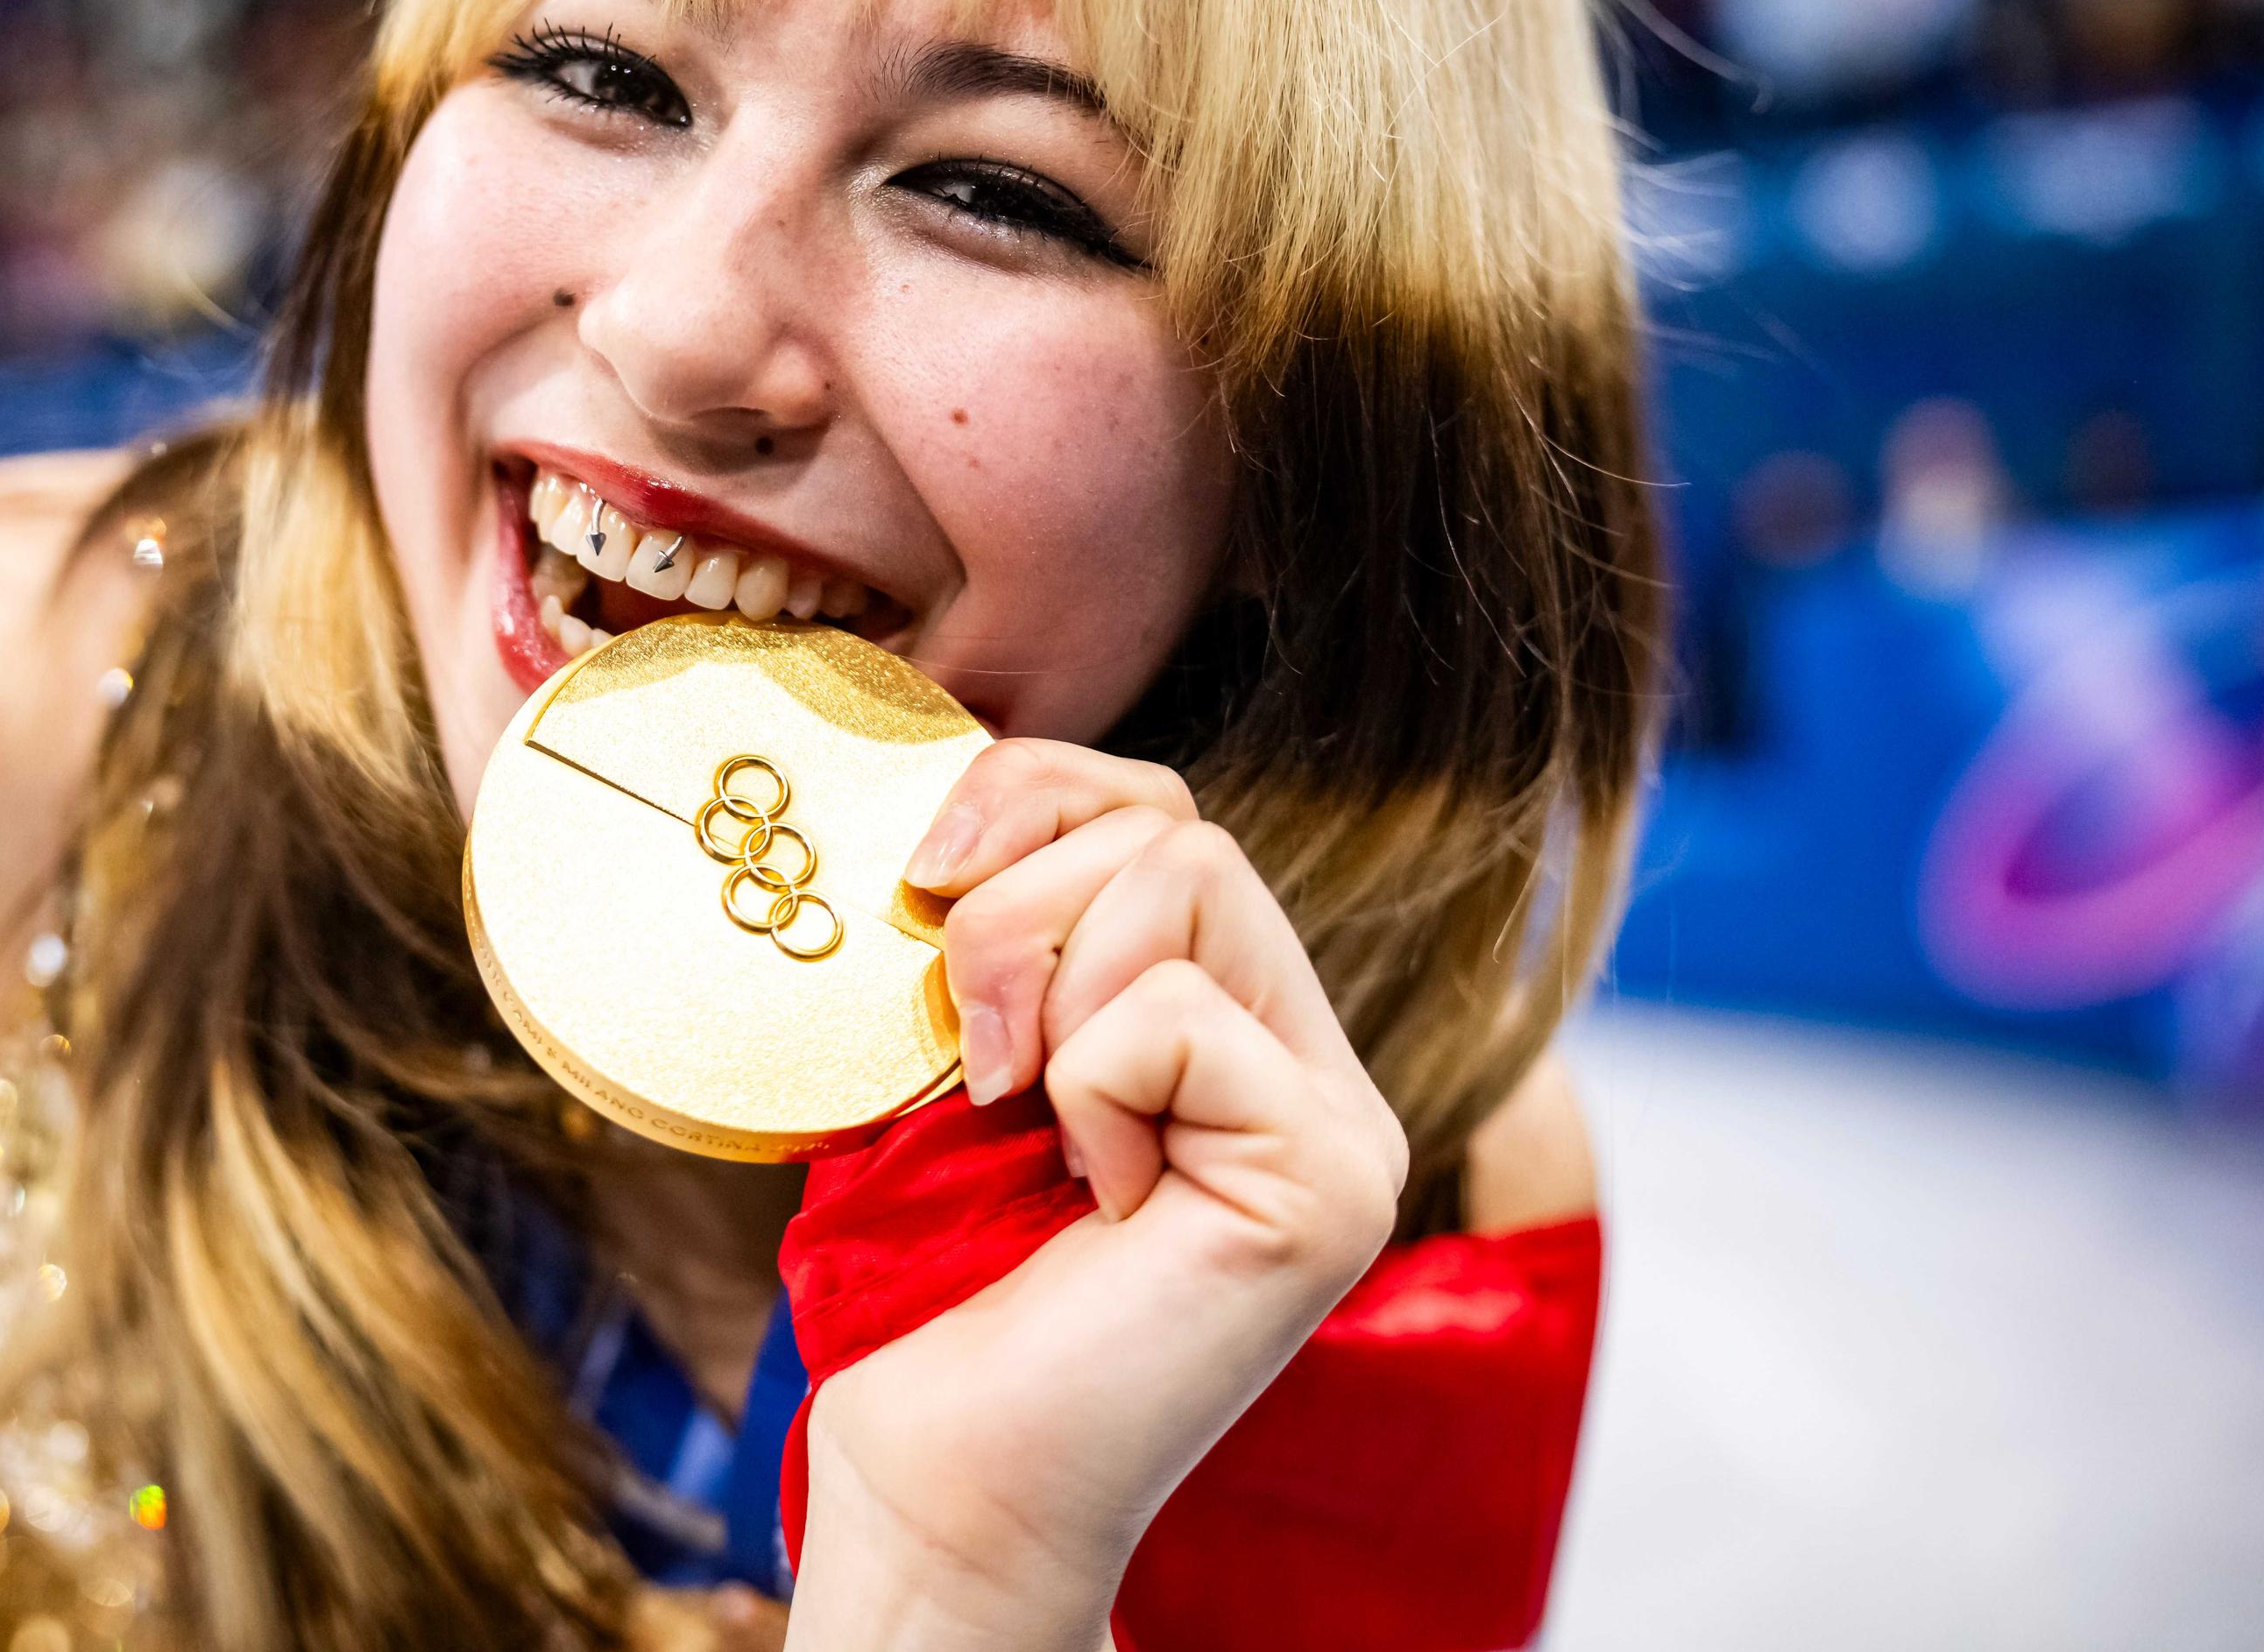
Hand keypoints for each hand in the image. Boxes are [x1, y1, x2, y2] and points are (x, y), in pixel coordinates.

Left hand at [782, 741, 1407, 1651]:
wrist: (943, 1470)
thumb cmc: (933, 1276)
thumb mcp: (961, 1049)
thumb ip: (1002, 920)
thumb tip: (954, 796)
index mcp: (1228, 1022)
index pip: (1159, 808)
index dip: (1032, 792)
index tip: (924, 872)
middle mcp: (1308, 1062)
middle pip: (1176, 821)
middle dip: (1018, 895)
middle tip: (964, 1047)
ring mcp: (1339, 1120)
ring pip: (1185, 874)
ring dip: (1041, 979)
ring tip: (1014, 1114)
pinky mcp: (1332, 1175)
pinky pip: (1174, 1013)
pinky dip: (1088, 1088)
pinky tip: (1095, 1198)